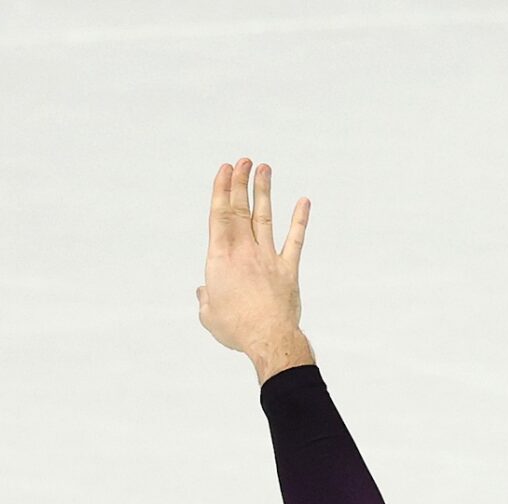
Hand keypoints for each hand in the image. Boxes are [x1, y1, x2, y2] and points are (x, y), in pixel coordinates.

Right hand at [198, 159, 310, 371]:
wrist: (268, 339)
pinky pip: (295, 241)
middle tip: (243, 161)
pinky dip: (300, 221)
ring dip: (264, 191)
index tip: (224, 169)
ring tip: (264, 168)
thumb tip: (203, 292)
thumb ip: (205, 298)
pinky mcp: (288, 270)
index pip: (219, 215)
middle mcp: (244, 251)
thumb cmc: (235, 329)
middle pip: (240, 210)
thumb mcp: (209, 315)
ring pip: (264, 217)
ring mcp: (267, 258)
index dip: (222, 190)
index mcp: (220, 258)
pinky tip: (304, 203)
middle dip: (240, 182)